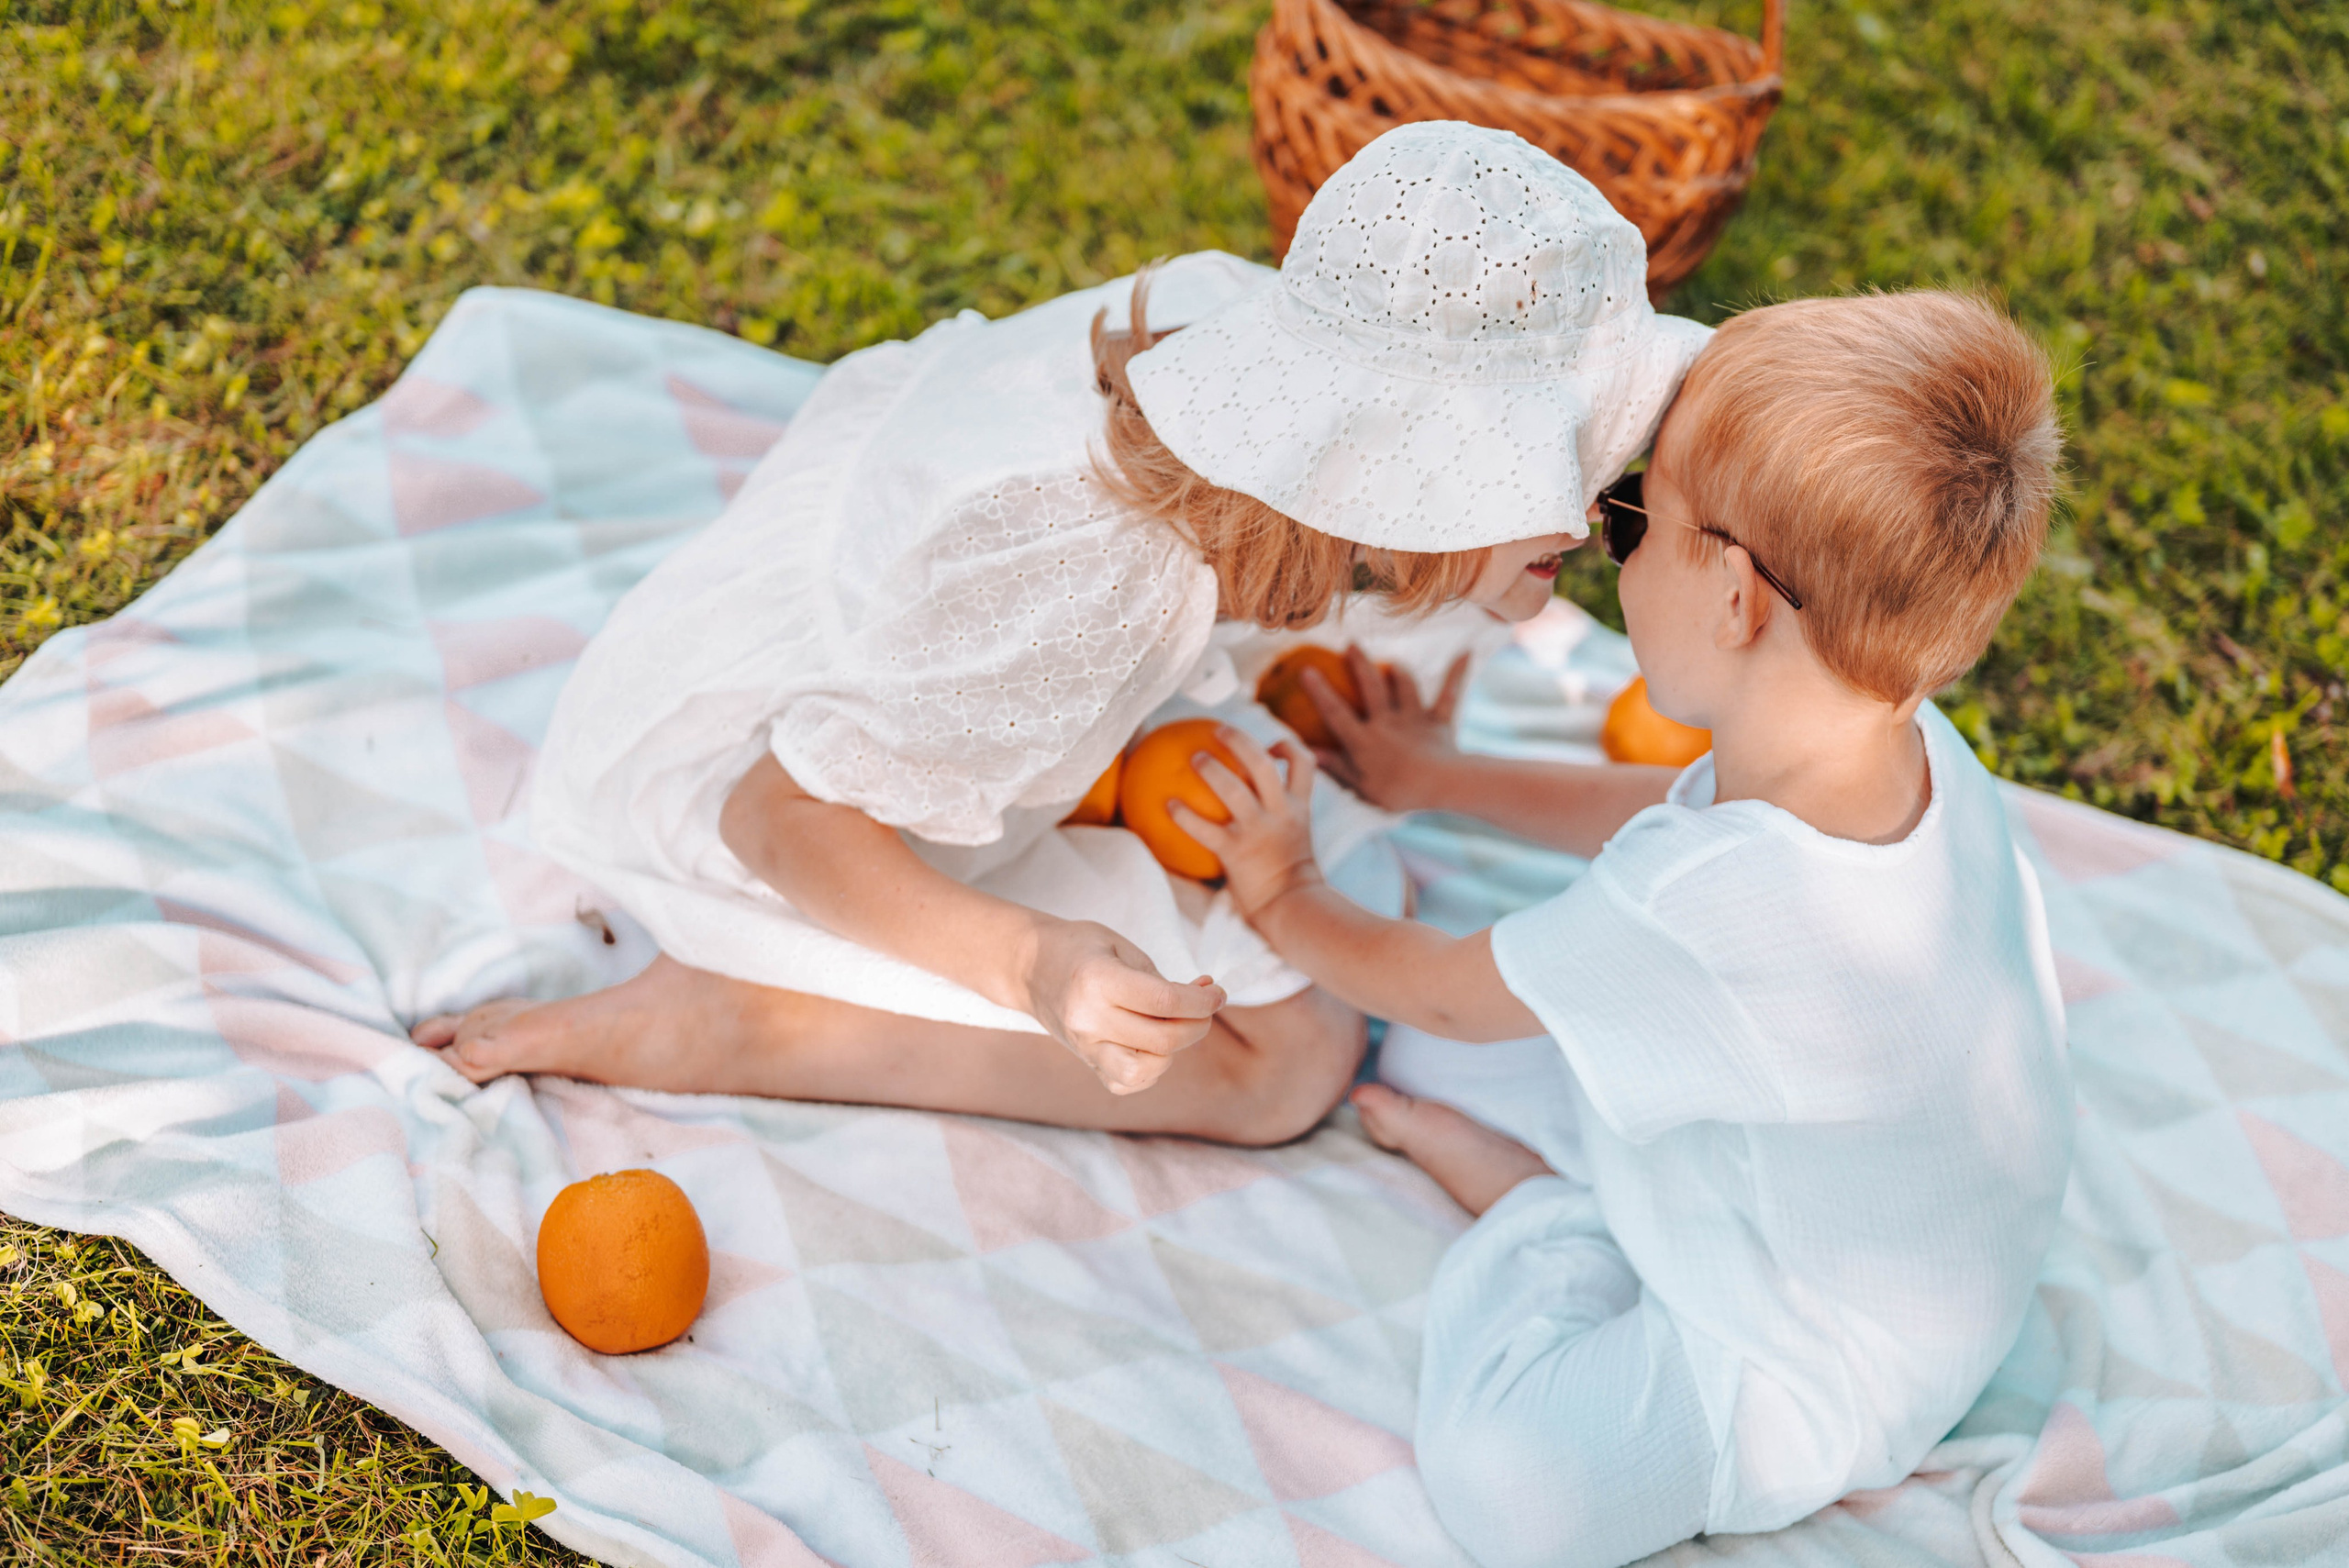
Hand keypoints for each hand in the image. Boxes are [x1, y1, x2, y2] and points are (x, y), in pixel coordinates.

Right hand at [1021, 918, 1225, 1095]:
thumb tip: (1205, 998)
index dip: (1202, 1001)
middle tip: (1205, 1005)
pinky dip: (1151, 1068)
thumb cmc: (1080, 948)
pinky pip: (1128, 1082)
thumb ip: (1161, 978)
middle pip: (1163, 1040)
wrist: (1029, 967)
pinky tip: (1153, 1042)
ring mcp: (1085, 1047)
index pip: (1165, 1002)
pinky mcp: (1087, 1062)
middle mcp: (1088, 1020)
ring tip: (1173, 1024)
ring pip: (1145, 1071)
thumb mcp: (1121, 947)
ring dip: (1173, 1050)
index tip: (1218, 992)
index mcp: (1096, 981)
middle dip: (1198, 1023)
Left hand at [1168, 728, 1322, 922]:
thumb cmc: (1292, 883)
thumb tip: (1258, 818)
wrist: (1294, 909)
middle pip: (1263, 764)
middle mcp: (1280, 813)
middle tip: (1218, 730)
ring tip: (1194, 756)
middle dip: (1240, 742)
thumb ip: (1282, 826)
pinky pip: (1205, 829)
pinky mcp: (1236, 852)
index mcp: (1299, 809)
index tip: (1270, 745)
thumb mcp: (1297, 844)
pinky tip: (1167, 805)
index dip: (1286, 746)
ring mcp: (1258, 831)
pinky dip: (1184, 815)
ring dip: (1212, 769)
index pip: (1303, 764)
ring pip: (1234, 788)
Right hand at [1308, 648, 1469, 812]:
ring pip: (1406, 686)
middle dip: (1360, 663)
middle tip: (1351, 644)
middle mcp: (1387, 722)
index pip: (1337, 712)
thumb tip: (1311, 752)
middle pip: (1372, 687)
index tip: (1307, 669)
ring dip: (1400, 671)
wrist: (1441, 786)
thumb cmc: (1398, 792)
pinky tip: (1466, 653)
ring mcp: (1414, 719)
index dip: (1320, 692)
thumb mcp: (1362, 787)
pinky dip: (1457, 673)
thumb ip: (1337, 767)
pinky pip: (1449, 695)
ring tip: (1393, 662)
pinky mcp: (1439, 721)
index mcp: (1365, 740)